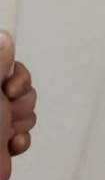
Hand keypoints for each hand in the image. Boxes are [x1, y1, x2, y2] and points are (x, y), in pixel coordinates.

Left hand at [0, 30, 36, 179]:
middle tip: (6, 108)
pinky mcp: (2, 143)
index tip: (9, 87)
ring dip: (21, 122)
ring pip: (28, 111)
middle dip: (22, 101)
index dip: (17, 75)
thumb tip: (4, 35)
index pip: (10, 65)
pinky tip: (9, 144)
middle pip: (25, 87)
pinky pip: (25, 134)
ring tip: (4, 131)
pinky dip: (20, 141)